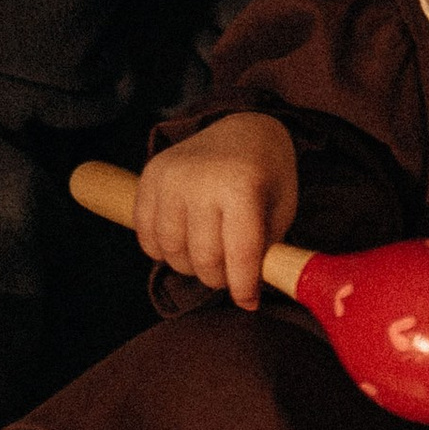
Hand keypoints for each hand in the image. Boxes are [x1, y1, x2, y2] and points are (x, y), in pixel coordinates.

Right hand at [133, 113, 297, 307]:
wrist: (244, 127)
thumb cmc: (268, 175)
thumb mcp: (282, 209)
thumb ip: (264, 251)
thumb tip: (244, 297)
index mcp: (242, 185)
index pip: (239, 253)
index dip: (244, 287)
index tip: (249, 301)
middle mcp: (201, 179)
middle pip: (202, 258)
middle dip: (218, 279)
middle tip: (230, 276)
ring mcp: (171, 177)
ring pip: (170, 252)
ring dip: (190, 266)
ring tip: (209, 256)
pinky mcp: (150, 176)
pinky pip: (146, 236)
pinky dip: (163, 250)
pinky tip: (184, 241)